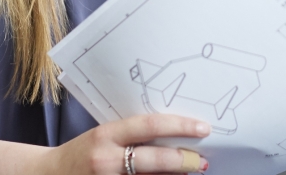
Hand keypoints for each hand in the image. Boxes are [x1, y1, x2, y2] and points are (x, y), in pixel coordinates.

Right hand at [39, 114, 209, 174]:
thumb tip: (174, 140)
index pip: (149, 125)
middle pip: (154, 159)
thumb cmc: (82, 154)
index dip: (180, 126)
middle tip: (202, 161)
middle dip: (184, 160)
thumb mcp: (105, 137)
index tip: (202, 127)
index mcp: (106, 135)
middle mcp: (105, 160)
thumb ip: (134, 138)